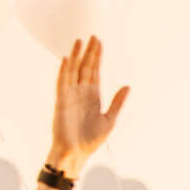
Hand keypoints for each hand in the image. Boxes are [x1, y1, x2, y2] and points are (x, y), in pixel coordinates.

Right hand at [47, 37, 129, 173]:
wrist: (76, 153)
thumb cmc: (90, 140)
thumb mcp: (110, 120)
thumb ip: (117, 102)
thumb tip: (128, 86)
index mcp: (93, 96)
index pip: (95, 71)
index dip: (97, 57)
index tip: (99, 43)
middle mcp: (81, 92)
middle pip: (85, 67)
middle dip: (89, 52)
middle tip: (93, 36)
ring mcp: (70, 95)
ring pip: (73, 70)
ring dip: (76, 56)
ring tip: (79, 41)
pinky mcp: (61, 101)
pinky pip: (62, 82)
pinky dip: (64, 70)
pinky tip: (68, 58)